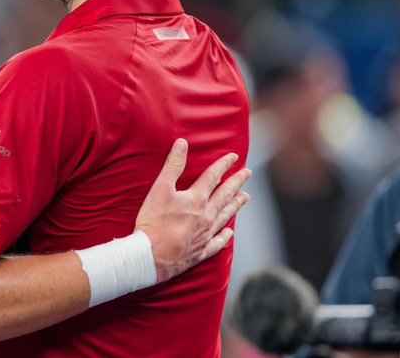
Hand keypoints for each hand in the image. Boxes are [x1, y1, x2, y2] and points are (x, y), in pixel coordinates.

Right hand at [135, 138, 250, 282]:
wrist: (151, 256)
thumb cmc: (153, 222)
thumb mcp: (160, 189)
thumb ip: (173, 165)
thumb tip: (182, 143)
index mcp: (197, 199)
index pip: (213, 177)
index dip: (224, 165)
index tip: (234, 156)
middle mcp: (206, 216)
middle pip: (225, 196)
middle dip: (237, 182)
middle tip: (248, 173)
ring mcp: (205, 235)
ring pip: (225, 217)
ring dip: (236, 205)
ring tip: (246, 197)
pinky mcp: (200, 251)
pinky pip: (218, 242)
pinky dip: (225, 236)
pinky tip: (229, 233)